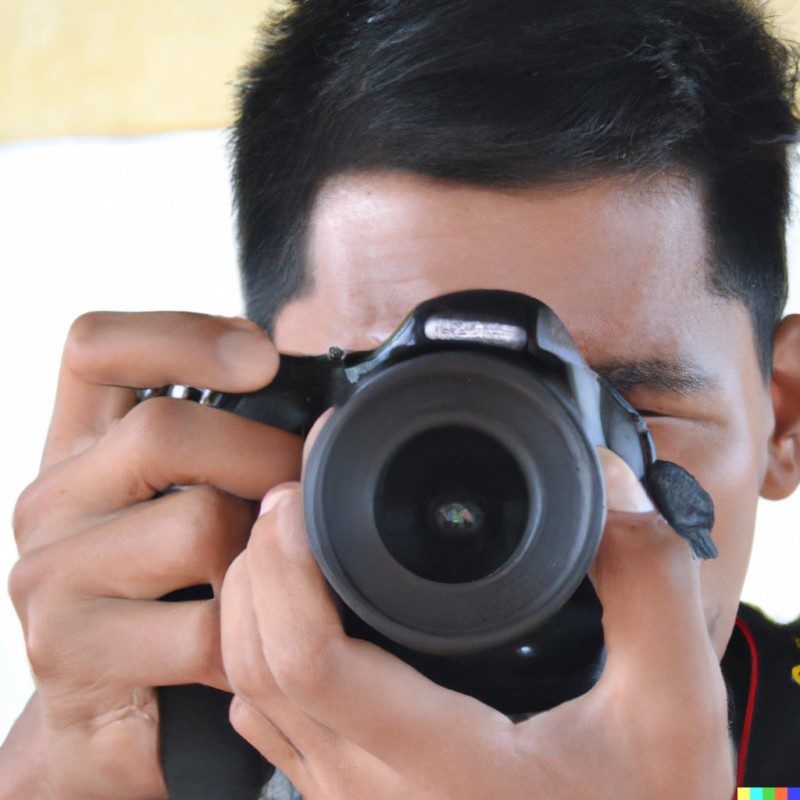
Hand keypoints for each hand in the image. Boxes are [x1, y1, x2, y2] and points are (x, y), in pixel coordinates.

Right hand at [3, 312, 301, 799]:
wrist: (104, 713)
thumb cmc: (164, 592)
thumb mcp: (181, 503)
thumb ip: (219, 449)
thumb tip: (318, 409)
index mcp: (80, 447)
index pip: (95, 347)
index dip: (182, 334)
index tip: (259, 356)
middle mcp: (51, 498)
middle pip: (164, 431)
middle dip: (263, 457)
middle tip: (300, 491)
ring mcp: (49, 575)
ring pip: (196, 525)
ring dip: (261, 554)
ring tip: (268, 575)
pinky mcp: (69, 650)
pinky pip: (203, 627)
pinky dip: (248, 636)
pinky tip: (247, 640)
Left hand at [221, 446, 733, 798]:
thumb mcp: (673, 712)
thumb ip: (650, 586)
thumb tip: (611, 486)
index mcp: (442, 765)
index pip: (311, 662)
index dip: (285, 568)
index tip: (298, 499)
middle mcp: (374, 791)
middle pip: (257, 666)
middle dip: (258, 568)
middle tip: (293, 497)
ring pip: (249, 694)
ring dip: (250, 607)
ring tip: (288, 540)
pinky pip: (271, 725)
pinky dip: (260, 652)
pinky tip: (300, 612)